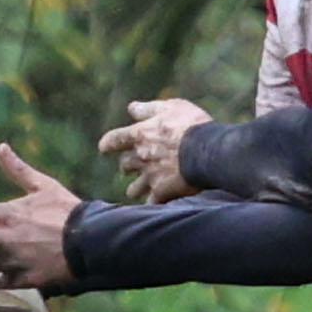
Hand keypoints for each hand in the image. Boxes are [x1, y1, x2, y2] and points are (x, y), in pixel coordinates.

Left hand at [97, 98, 211, 202]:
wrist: (207, 150)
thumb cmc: (191, 125)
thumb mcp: (171, 107)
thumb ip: (149, 109)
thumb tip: (131, 108)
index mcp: (140, 135)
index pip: (114, 140)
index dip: (108, 144)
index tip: (104, 148)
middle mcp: (141, 157)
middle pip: (125, 166)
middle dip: (127, 167)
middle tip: (131, 167)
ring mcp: (150, 176)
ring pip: (134, 189)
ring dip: (136, 189)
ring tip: (139, 191)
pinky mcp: (162, 192)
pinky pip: (152, 203)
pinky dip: (153, 203)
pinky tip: (157, 204)